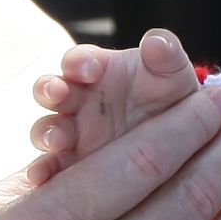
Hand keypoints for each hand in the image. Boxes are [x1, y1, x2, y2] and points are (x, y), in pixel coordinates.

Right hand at [26, 28, 199, 182]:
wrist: (177, 140)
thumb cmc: (169, 97)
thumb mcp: (172, 76)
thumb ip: (166, 55)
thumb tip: (156, 41)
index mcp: (97, 72)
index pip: (78, 61)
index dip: (78, 62)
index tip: (87, 69)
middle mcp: (78, 101)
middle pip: (52, 91)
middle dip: (50, 90)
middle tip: (56, 94)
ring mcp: (72, 134)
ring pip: (47, 129)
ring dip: (46, 132)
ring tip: (55, 141)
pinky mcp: (70, 166)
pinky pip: (50, 169)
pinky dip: (44, 173)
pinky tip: (44, 178)